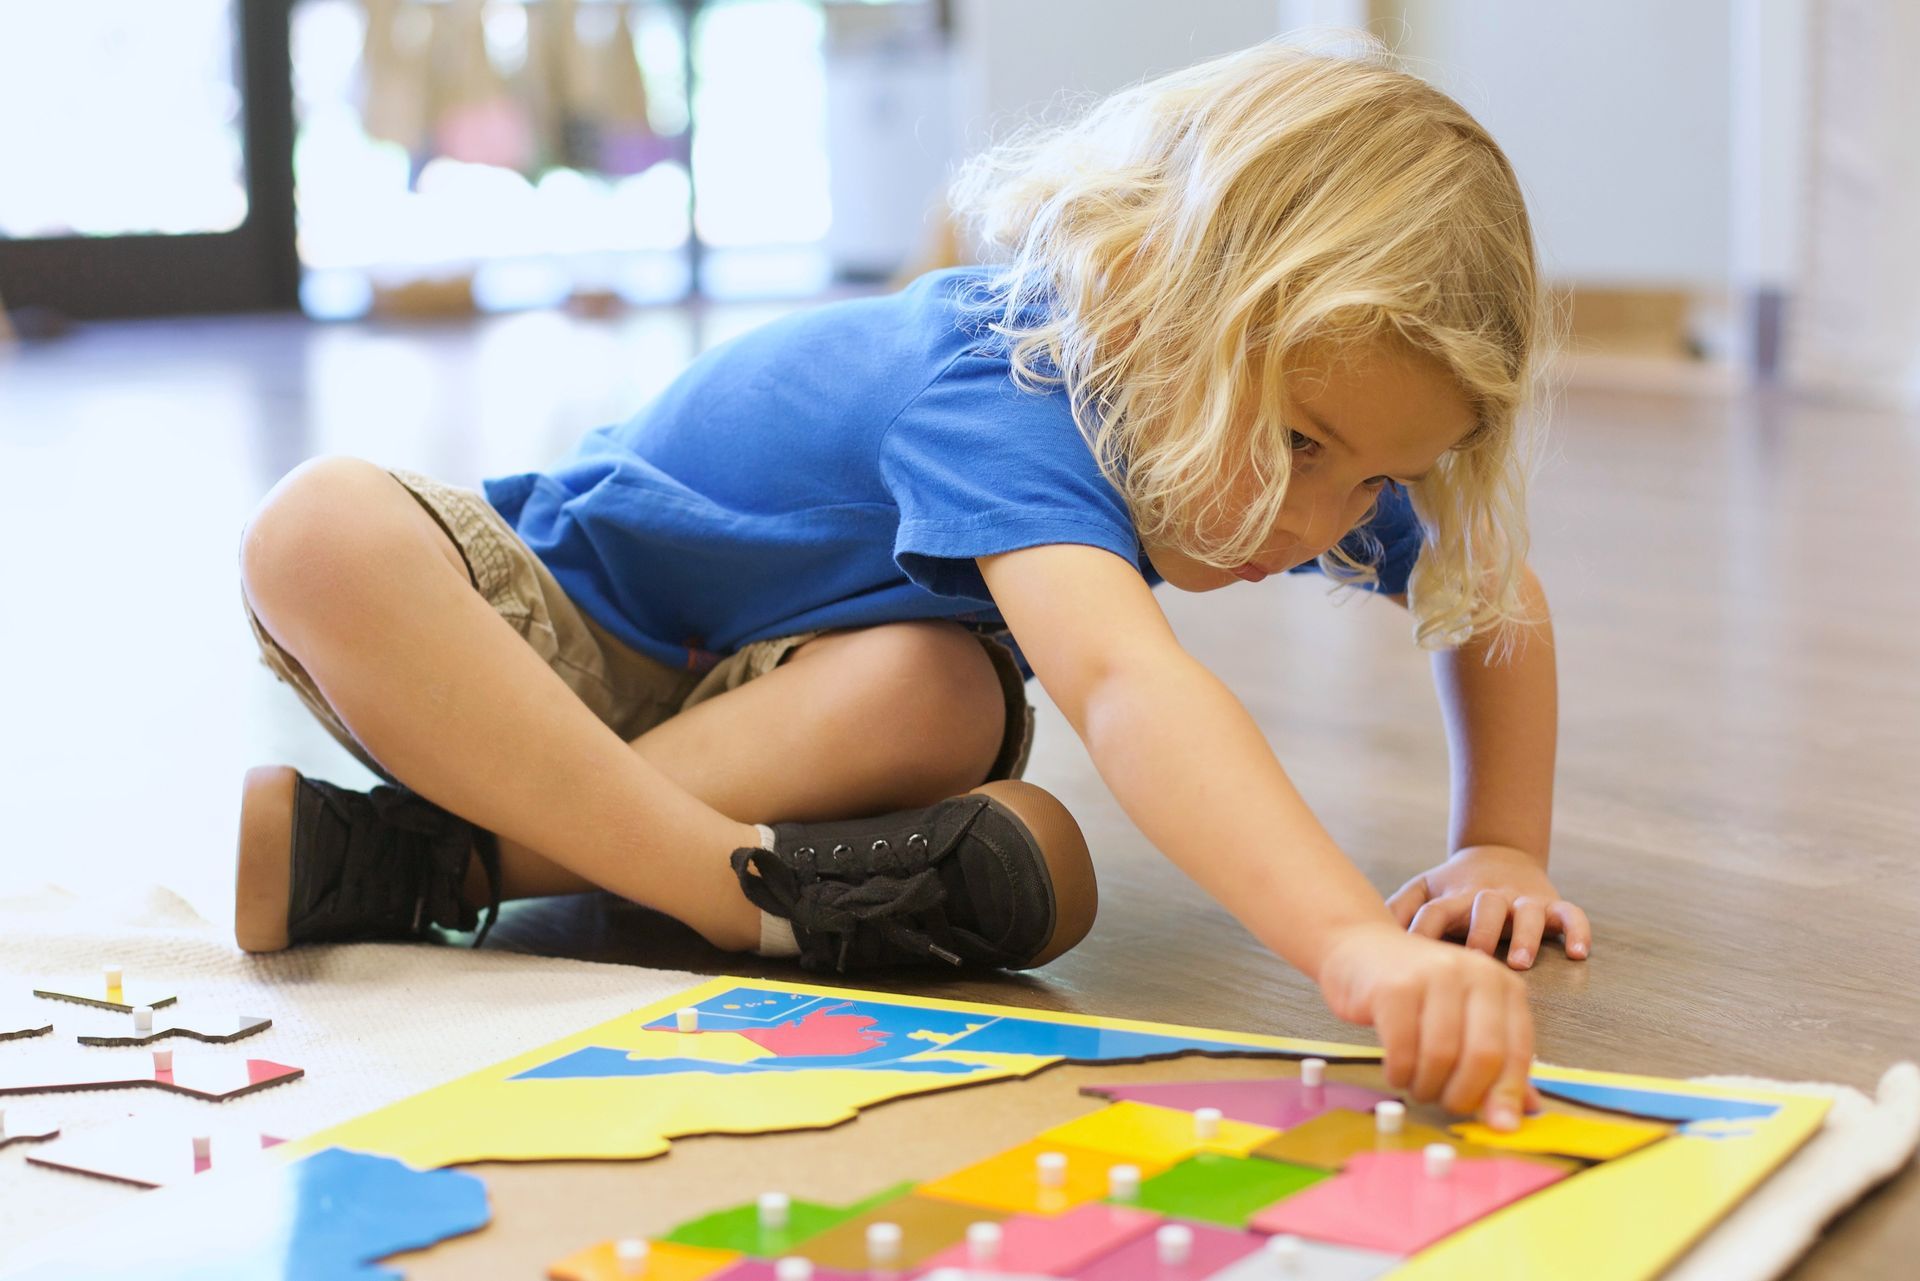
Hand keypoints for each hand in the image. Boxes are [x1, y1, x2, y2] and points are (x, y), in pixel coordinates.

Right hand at [1317, 922, 1535, 1126]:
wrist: (1361, 946)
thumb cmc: (1416, 989)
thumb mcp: (1465, 1018)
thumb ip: (1494, 1063)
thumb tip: (1516, 1115)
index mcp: (1501, 985)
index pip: (1516, 1050)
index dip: (1507, 1094)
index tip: (1499, 1126)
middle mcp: (1474, 972)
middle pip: (1483, 1055)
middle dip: (1463, 1095)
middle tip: (1446, 1104)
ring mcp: (1433, 975)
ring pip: (1442, 1056)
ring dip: (1428, 1086)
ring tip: (1418, 1085)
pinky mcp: (1393, 987)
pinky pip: (1403, 1049)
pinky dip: (1400, 1073)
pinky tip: (1396, 1072)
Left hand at [1388, 845, 1591, 969]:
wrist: (1499, 854)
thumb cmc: (1455, 887)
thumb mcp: (1425, 889)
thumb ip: (1399, 908)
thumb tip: (1364, 930)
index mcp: (1455, 896)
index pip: (1436, 911)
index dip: (1425, 930)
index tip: (1414, 955)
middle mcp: (1490, 896)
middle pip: (1486, 908)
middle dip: (1481, 932)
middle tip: (1476, 958)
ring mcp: (1523, 899)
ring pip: (1528, 914)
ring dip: (1525, 937)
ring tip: (1520, 962)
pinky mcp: (1552, 903)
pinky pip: (1571, 914)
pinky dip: (1578, 931)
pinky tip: (1579, 953)